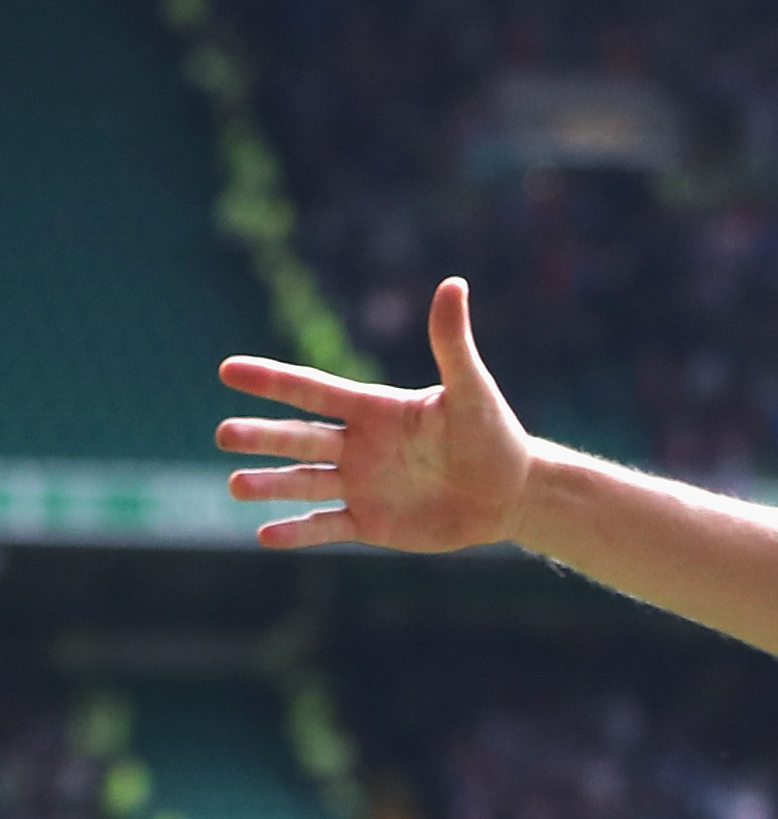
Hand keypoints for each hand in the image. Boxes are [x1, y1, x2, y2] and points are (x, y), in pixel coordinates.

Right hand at [219, 276, 533, 552]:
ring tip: (236, 484)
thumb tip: (453, 283)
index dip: (272, 380)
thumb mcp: (472, 390)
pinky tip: (264, 535)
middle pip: (299, 438)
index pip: (313, 390)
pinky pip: (326, 527)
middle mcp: (357, 445)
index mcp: (373, 410)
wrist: (513, 492)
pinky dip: (298, 532)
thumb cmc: (494, 436)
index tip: (227, 370)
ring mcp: (360, 485)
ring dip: (270, 484)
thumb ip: (452, 343)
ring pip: (304, 483)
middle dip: (262, 436)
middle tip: (223, 434)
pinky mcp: (371, 523)